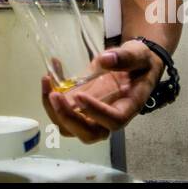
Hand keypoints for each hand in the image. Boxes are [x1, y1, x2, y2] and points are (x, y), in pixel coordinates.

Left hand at [41, 40, 164, 142]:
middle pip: (87, 133)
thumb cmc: (140, 63)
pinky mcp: (78, 106)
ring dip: (53, 110)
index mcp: (127, 107)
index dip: (95, 113)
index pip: (113, 120)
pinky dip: (50, 96)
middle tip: (55, 95)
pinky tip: (49, 74)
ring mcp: (90, 114)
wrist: (134, 64)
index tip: (80, 96)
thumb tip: (105, 59)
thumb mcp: (139, 55)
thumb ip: (126, 57)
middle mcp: (108, 118)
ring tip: (47, 82)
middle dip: (68, 118)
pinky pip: (61, 111)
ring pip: (69, 127)